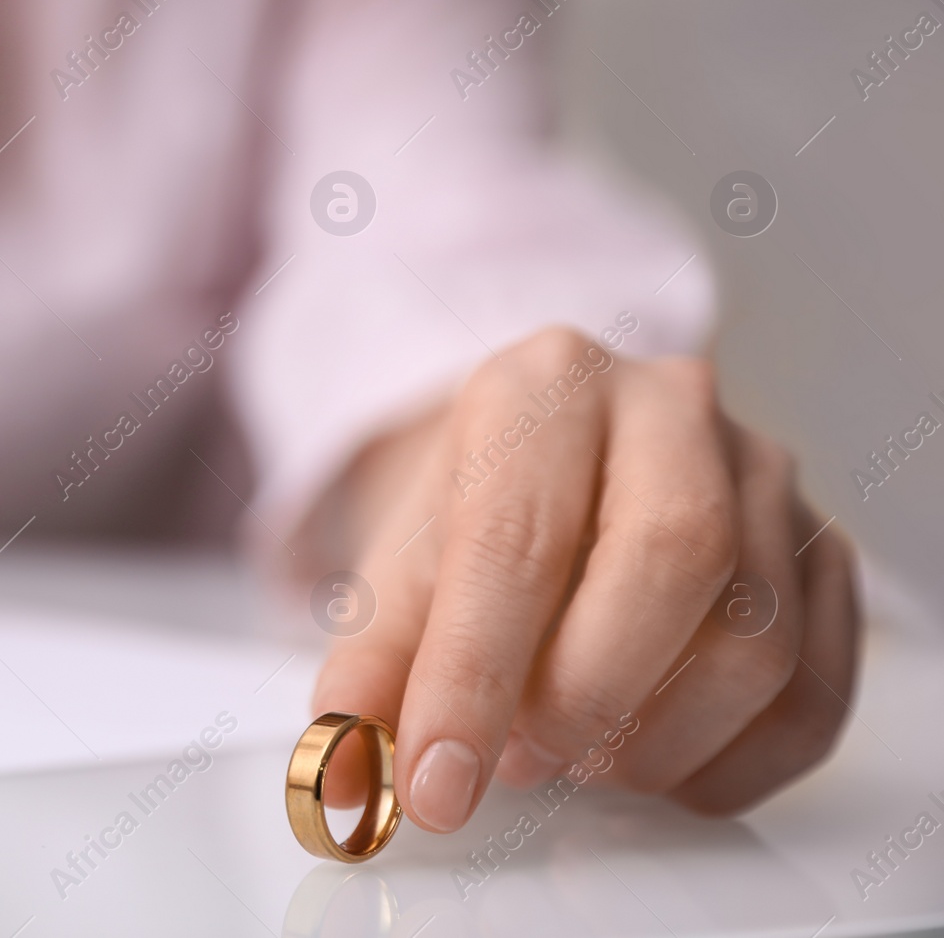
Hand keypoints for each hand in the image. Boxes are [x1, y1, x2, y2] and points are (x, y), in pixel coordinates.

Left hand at [311, 327, 857, 829]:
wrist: (550, 474)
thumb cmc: (476, 519)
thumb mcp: (401, 577)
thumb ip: (368, 673)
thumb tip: (344, 774)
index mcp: (544, 385)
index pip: (517, 536)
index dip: (474, 677)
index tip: (435, 781)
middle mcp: (667, 406)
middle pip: (670, 560)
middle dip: (584, 697)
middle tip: (520, 760)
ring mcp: (763, 474)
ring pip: (754, 640)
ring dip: (653, 743)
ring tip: (574, 753)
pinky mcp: (821, 550)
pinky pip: (814, 694)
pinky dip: (729, 766)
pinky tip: (654, 763)